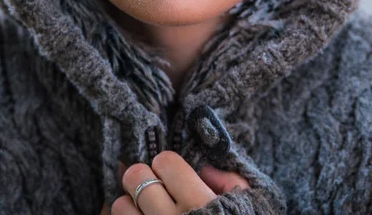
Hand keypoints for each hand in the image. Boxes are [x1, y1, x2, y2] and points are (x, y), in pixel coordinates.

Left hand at [104, 150, 249, 213]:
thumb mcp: (251, 209)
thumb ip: (231, 183)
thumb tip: (204, 168)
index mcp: (201, 203)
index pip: (166, 161)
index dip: (167, 165)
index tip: (171, 173)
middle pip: (138, 178)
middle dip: (143, 178)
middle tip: (150, 185)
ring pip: (121, 206)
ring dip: (130, 205)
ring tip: (144, 212)